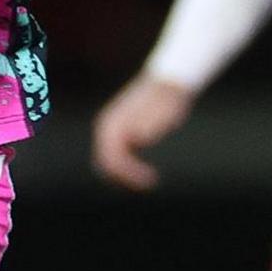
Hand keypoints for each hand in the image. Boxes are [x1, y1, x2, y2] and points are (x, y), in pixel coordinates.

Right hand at [91, 74, 195, 190]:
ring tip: (147, 182)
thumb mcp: (162, 112)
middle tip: (149, 185)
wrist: (167, 85)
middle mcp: (106, 128)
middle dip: (124, 179)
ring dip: (124, 177)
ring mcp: (111, 131)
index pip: (110, 159)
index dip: (128, 175)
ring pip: (107, 164)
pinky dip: (126, 170)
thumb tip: (138, 138)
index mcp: (113, 124)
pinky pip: (115, 158)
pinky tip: (144, 174)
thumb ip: (149, 124)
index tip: (150, 179)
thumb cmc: (166, 100)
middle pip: (104, 165)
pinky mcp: (119, 134)